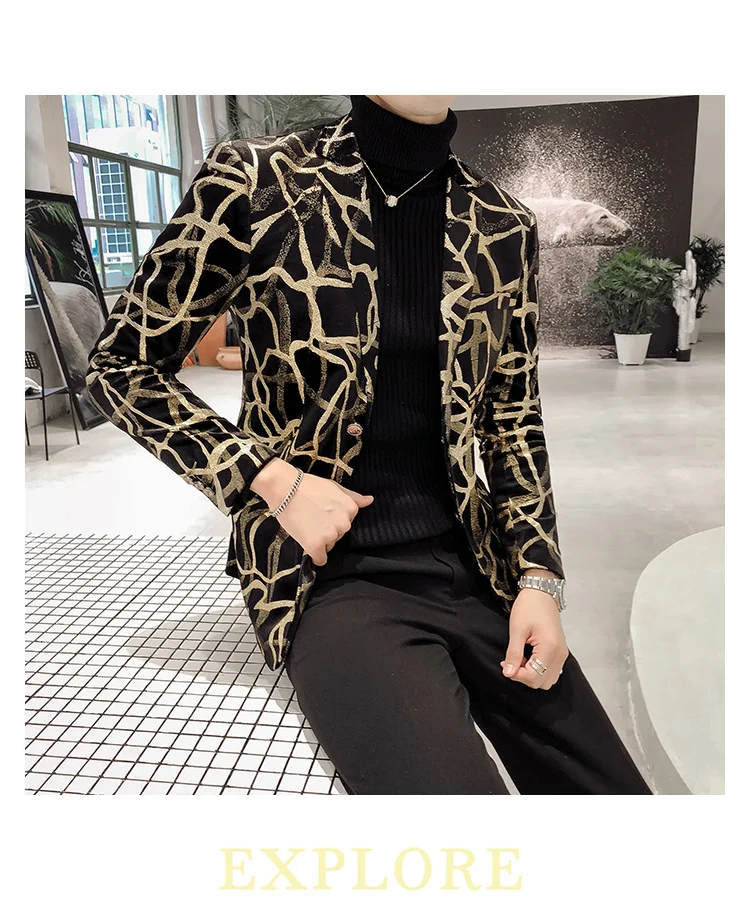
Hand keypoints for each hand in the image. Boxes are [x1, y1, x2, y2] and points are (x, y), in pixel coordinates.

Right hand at [251, 458, 373, 565]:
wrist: (285, 488)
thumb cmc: (308, 485)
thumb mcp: (334, 487)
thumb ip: (353, 497)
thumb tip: (370, 500)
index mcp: (351, 509)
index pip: (346, 524)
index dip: (331, 520)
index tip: (320, 513)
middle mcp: (344, 524)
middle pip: (338, 536)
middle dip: (326, 530)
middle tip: (311, 518)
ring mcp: (331, 535)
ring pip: (328, 546)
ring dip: (319, 541)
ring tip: (305, 525)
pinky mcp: (316, 545)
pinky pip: (320, 559)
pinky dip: (315, 556)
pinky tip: (307, 544)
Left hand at [501, 585, 568, 689]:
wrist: (541, 593)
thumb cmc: (529, 607)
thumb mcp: (517, 630)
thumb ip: (513, 653)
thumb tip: (508, 673)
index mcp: (550, 648)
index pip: (533, 677)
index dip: (516, 675)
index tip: (505, 664)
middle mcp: (560, 654)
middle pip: (541, 682)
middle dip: (524, 676)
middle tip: (511, 661)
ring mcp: (562, 654)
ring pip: (547, 680)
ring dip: (532, 675)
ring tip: (520, 658)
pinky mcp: (560, 651)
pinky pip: (551, 671)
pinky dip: (539, 670)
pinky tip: (529, 657)